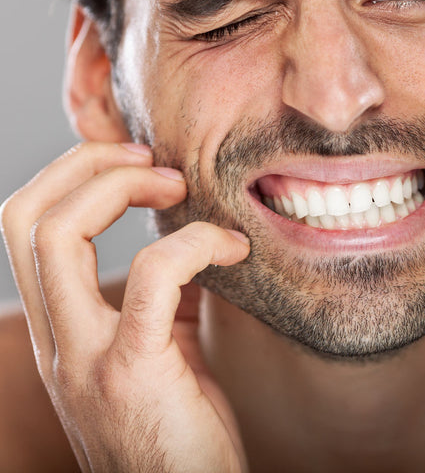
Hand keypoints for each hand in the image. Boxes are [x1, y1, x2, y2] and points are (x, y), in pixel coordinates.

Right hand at [0, 142, 249, 471]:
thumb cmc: (182, 426)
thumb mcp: (163, 346)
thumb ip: (168, 290)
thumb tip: (196, 228)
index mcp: (62, 329)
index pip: (25, 227)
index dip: (73, 175)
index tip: (137, 164)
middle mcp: (56, 342)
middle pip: (25, 218)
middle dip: (89, 166)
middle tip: (155, 162)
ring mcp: (83, 360)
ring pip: (58, 236)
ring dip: (124, 187)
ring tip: (180, 187)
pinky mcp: (131, 374)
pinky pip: (154, 276)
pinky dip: (195, 242)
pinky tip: (234, 249)